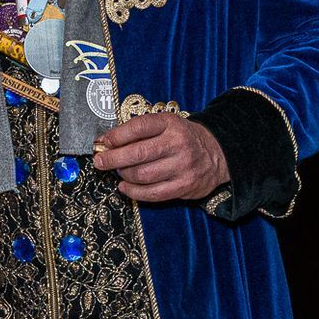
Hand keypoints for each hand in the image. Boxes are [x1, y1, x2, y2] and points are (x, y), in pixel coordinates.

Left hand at [93, 114, 228, 203]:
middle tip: (100, 162)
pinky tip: (125, 187)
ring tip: (119, 172)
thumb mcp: (166, 125)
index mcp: (171, 124)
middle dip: (112, 159)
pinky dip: (133, 192)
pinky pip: (152, 194)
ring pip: (142, 175)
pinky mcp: (184, 186)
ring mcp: (182, 167)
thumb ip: (140, 131)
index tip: (103, 142)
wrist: (218, 154)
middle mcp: (178, 144)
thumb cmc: (183, 138)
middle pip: (137, 153)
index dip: (116, 136)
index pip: (138, 127)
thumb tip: (107, 142)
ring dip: (123, 175)